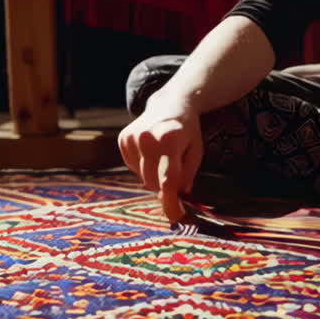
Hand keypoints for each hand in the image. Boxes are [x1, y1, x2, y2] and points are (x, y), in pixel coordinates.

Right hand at [118, 94, 203, 222]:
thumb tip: (178, 196)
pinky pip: (132, 166)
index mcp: (170, 141)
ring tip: (162, 155)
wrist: (171, 102)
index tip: (174, 216)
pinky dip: (142, 165)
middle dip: (163, 186)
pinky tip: (151, 151)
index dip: (171, 201)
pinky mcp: (124, 138)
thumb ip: (187, 174)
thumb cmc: (187, 130)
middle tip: (173, 177)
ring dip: (153, 174)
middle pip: (152, 181)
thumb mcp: (195, 150)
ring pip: (141, 176)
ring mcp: (133, 137)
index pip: (168, 180)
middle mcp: (148, 138)